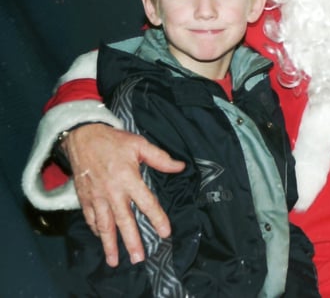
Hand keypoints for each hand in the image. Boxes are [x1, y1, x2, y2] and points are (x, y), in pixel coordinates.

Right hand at [62, 123, 184, 266]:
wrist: (82, 136)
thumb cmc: (113, 141)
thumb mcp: (139, 144)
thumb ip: (160, 158)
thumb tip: (180, 167)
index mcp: (128, 178)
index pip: (146, 202)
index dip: (157, 218)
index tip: (165, 232)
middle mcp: (112, 191)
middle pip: (124, 220)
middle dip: (131, 241)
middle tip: (139, 258)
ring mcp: (97, 196)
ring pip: (104, 225)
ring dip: (110, 244)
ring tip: (114, 261)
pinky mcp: (84, 198)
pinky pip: (90, 218)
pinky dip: (96, 230)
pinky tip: (102, 238)